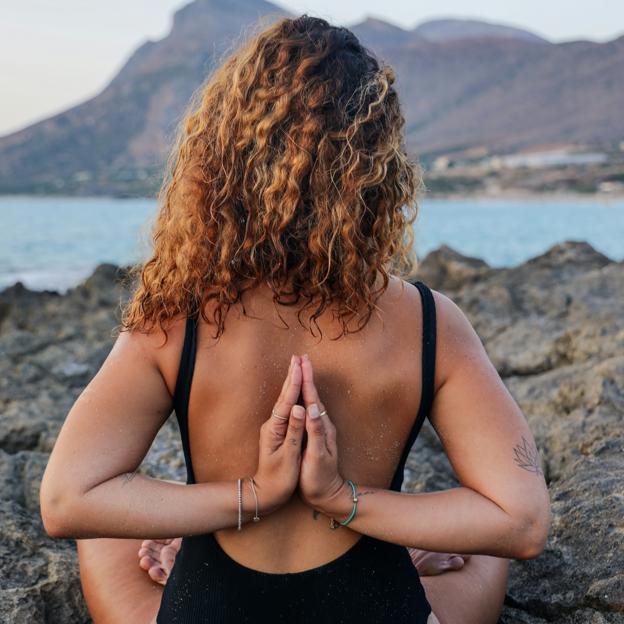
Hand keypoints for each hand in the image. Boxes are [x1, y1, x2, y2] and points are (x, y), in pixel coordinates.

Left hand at [253, 355, 305, 513]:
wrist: (265, 493)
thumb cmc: (279, 478)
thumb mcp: (288, 456)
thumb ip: (295, 431)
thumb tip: (300, 408)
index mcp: (275, 428)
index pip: (287, 401)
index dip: (296, 383)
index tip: (301, 366)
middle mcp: (273, 424)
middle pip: (284, 395)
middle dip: (293, 375)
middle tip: (299, 357)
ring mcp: (275, 427)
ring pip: (285, 399)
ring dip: (292, 381)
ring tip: (297, 366)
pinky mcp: (279, 431)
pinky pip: (287, 406)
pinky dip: (292, 393)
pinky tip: (295, 389)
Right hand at [298, 354, 345, 511]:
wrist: (328, 495)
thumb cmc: (319, 478)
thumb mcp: (317, 455)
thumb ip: (315, 431)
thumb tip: (311, 408)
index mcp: (321, 426)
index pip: (312, 397)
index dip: (305, 379)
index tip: (300, 362)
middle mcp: (322, 424)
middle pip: (312, 394)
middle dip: (305, 375)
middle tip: (300, 357)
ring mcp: (319, 429)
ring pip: (311, 400)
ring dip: (305, 383)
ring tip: (301, 369)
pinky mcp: (315, 434)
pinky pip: (308, 409)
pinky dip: (304, 397)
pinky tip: (301, 395)